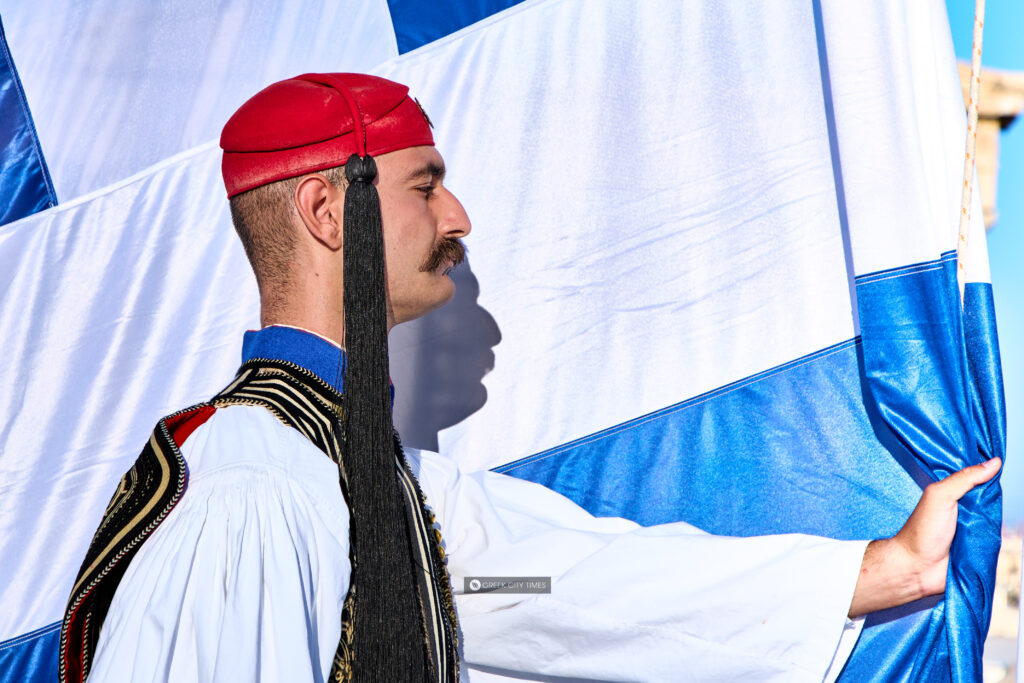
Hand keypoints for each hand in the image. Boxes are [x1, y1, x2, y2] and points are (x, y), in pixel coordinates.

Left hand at [848, 457, 1000, 617]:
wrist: (917, 567)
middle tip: (1011, 488)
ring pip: (996, 520)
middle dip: (998, 497)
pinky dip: (999, 538)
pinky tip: (1002, 532)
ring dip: (999, 519)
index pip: (978, 479)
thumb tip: (993, 463)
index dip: (990, 472)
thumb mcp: (941, 496)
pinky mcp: (978, 548)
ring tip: (1009, 510)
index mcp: (953, 494)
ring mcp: (972, 529)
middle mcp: (964, 510)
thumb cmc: (922, 530)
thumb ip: (964, 478)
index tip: (1003, 463)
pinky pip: (996, 541)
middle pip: (991, 499)